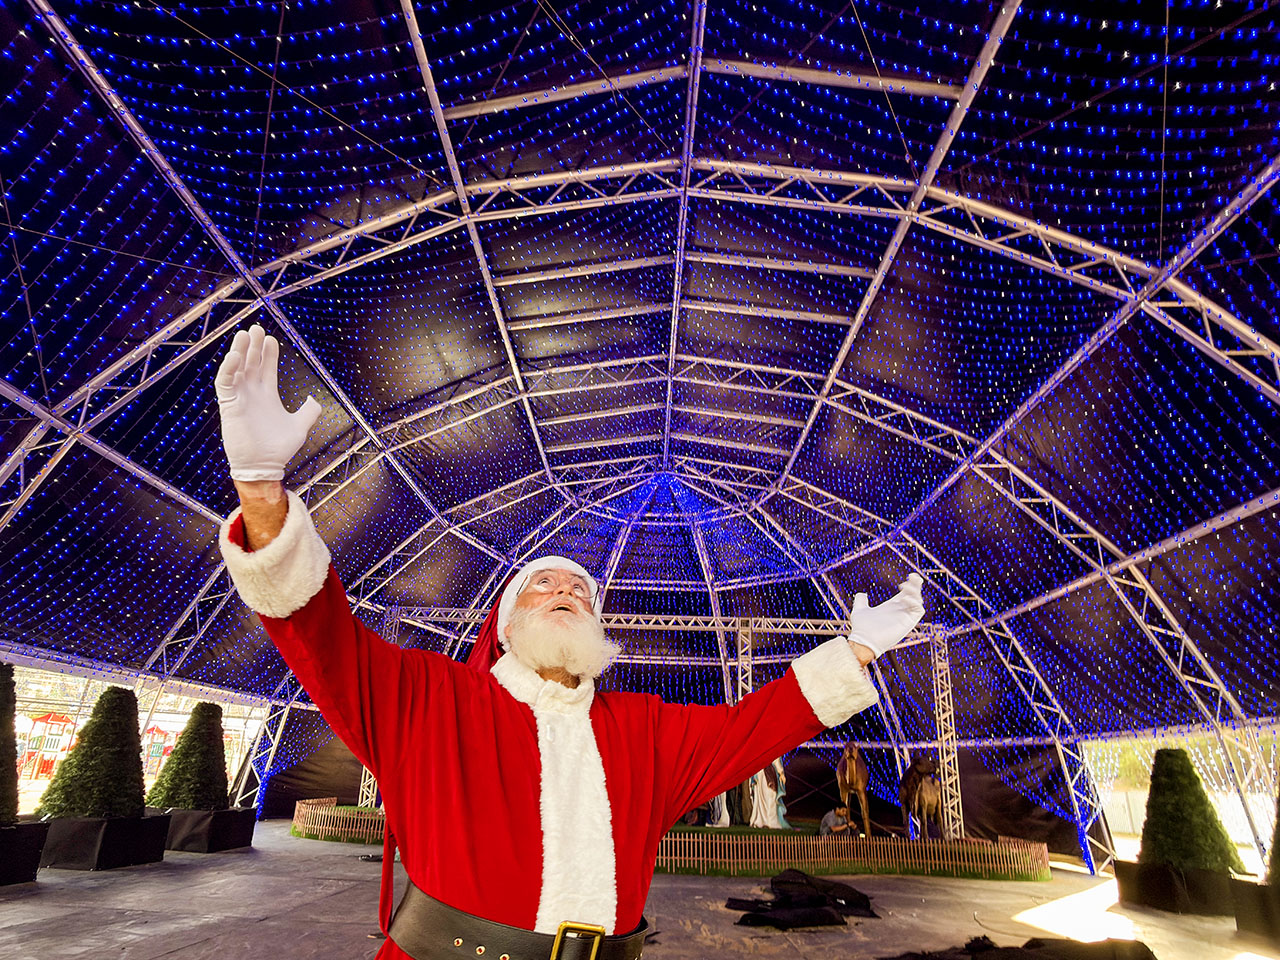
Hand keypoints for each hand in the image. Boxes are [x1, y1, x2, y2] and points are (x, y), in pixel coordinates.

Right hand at [215, 324, 321, 481]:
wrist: (265, 466)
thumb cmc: (279, 450)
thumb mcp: (300, 427)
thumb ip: (309, 412)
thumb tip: (313, 399)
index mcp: (267, 396)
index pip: (266, 369)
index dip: (268, 354)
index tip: (271, 339)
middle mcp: (252, 394)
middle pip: (251, 364)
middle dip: (253, 346)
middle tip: (256, 328)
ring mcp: (240, 398)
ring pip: (237, 369)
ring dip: (240, 351)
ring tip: (245, 335)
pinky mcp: (230, 405)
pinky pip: (225, 383)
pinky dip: (229, 368)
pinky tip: (236, 355)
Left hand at [845, 573, 924, 658]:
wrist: (863, 640)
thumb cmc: (862, 628)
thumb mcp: (859, 610)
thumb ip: (861, 601)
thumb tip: (861, 594)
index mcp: (891, 607)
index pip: (906, 594)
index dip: (910, 585)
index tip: (907, 578)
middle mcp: (900, 611)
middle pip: (915, 596)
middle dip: (916, 585)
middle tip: (914, 576)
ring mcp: (904, 616)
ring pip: (918, 602)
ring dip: (915, 592)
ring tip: (904, 587)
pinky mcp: (907, 622)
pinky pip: (918, 611)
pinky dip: (915, 602)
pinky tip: (904, 599)